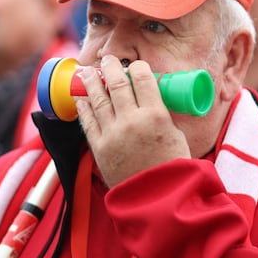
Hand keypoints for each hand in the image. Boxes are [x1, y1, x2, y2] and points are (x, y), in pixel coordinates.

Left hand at [76, 56, 190, 187]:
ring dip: (92, 82)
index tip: (134, 65)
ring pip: (98, 99)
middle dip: (111, 67)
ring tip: (88, 72)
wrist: (157, 199)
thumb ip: (161, 114)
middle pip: (117, 84)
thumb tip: (152, 98)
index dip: (137, 67)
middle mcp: (131, 121)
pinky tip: (81, 99)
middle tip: (108, 59)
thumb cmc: (172, 167)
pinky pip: (88, 122)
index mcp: (155, 115)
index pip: (142, 79)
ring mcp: (112, 134)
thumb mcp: (175, 134)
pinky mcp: (99, 147)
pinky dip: (83, 107)